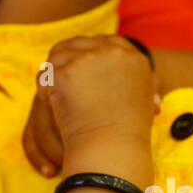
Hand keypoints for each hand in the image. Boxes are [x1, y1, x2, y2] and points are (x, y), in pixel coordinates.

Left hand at [24, 34, 158, 173]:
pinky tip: (52, 103)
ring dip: (54, 75)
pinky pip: (46, 73)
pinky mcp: (67, 72)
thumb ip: (133, 83)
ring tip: (57, 97)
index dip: (86, 56)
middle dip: (67, 63)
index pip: (103, 43)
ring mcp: (88, 60)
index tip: (80, 75)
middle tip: (65, 86)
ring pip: (58, 55)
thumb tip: (147, 92)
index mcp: (135, 57)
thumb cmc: (128, 135)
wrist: (115, 149)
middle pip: (78, 44)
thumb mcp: (143, 101)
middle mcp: (113, 52)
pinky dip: (45, 89)